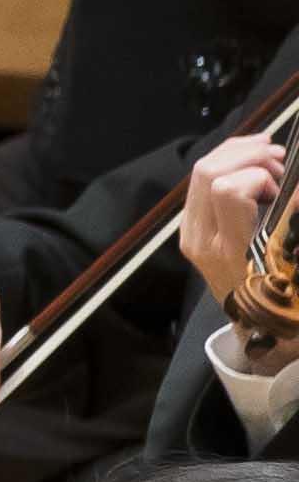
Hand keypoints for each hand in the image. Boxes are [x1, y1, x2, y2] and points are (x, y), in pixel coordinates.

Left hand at [182, 135, 289, 310]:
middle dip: (249, 155)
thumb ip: (294, 219)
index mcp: (231, 249)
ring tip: (272, 156)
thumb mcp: (298, 263)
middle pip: (209, 172)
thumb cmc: (287, 300)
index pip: (228, 190)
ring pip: (202, 172)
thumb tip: (296, 187)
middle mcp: (203, 239)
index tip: (282, 186)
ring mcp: (192, 233)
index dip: (259, 176)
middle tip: (280, 161)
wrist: (259, 328)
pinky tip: (255, 160)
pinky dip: (229, 162)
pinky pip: (201, 183)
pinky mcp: (193, 228)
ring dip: (239, 153)